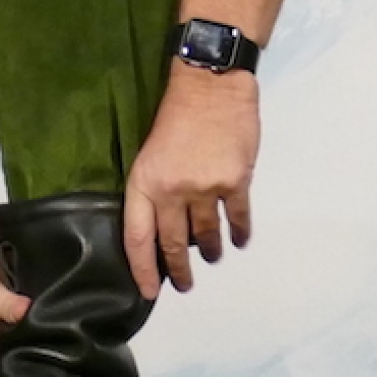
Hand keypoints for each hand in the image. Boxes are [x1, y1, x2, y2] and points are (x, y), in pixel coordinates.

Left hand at [123, 66, 259, 297]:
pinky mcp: (235, 182)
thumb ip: (154, 188)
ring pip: (206, 235)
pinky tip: (239, 240)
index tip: (149, 291)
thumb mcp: (149, 151)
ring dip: (210, 250)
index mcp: (144, 181)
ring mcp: (205, 188)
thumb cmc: (176, 114)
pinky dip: (239, 233)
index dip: (141, 269)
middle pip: (173, 243)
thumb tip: (163, 223)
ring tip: (212, 257)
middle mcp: (172, 191)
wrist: (210, 85)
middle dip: (179, 270)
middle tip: (184, 285)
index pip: (137, 237)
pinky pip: (237, 219)